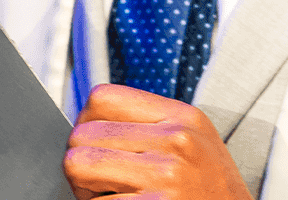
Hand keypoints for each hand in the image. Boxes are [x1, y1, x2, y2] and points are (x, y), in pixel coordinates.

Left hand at [63, 83, 255, 199]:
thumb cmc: (209, 195)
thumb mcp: (192, 144)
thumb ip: (147, 126)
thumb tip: (85, 124)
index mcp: (183, 117)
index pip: (102, 97)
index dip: (88, 124)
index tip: (96, 146)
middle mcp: (177, 140)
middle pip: (82, 134)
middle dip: (83, 163)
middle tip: (105, 184)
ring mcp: (166, 176)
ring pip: (77, 165)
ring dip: (85, 188)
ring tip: (113, 197)